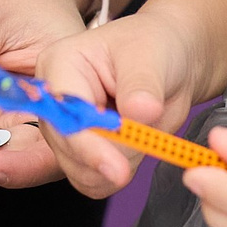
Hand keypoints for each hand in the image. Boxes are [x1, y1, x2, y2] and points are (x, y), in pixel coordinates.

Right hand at [28, 11, 207, 198]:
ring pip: (79, 170)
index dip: (87, 144)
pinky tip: (137, 149)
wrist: (172, 62)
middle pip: (66, 148)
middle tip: (146, 145)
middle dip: (107, 157)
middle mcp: (55, 100)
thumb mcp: (151, 57)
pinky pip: (92, 180)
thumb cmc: (156, 46)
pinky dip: (117, 175)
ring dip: (117, 166)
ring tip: (145, 134)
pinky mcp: (81, 152)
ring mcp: (65, 129)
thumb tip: (140, 112)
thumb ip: (142, 87)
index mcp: (60, 64)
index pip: (63, 113)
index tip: (118, 168)